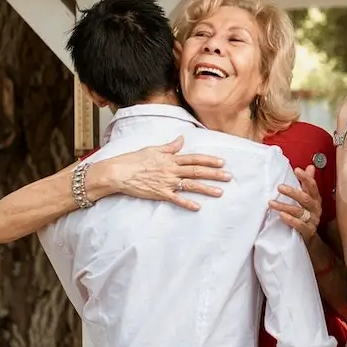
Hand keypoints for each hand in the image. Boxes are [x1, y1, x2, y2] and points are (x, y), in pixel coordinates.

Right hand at [102, 136, 230, 211]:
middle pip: (197, 171)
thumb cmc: (133, 159)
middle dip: (214, 174)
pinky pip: (176, 199)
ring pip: (190, 185)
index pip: (194, 158)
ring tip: (220, 192)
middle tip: (228, 177)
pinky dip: (187, 203)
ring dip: (206, 189)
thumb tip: (181, 139)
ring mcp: (167, 182)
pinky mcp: (160, 194)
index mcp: (170, 158)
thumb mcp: (153, 149)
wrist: (118, 172)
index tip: (222, 162)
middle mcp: (171, 170)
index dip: (209, 160)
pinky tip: (198, 207)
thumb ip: (170, 146)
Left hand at [270, 164, 321, 242]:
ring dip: (285, 206)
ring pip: (299, 211)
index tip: (297, 170)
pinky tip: (282, 216)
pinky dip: (291, 220)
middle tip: (279, 187)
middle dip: (292, 192)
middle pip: (305, 198)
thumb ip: (307, 184)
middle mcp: (316, 209)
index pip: (312, 187)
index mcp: (316, 199)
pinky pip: (300, 225)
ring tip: (272, 203)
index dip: (306, 178)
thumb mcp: (307, 198)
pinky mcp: (308, 231)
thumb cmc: (307, 215)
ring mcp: (313, 220)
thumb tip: (310, 167)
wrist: (310, 238)